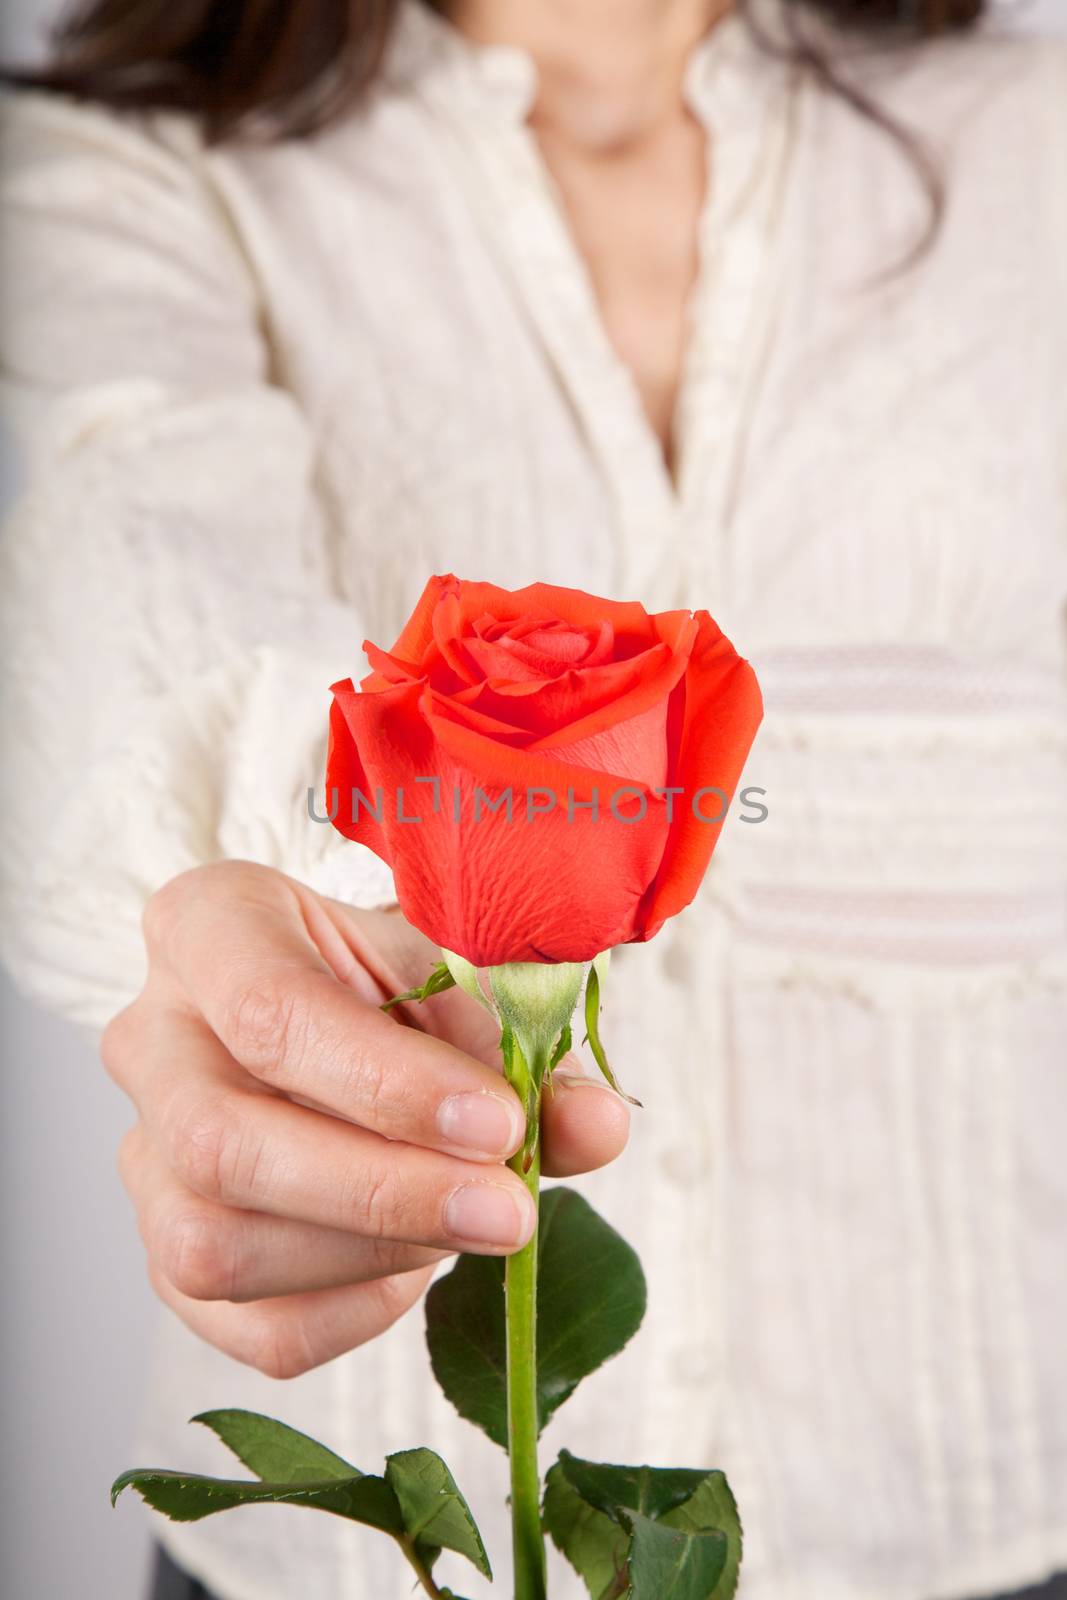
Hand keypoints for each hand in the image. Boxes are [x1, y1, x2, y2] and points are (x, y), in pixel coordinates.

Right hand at [103, 861, 628, 1378]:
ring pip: (213, 1248)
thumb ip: (520, 1049)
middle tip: (506, 1209)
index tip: (496, 1123)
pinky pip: (248, 1327)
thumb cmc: (392, 980)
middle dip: (380, 1194)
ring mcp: (144, 1156)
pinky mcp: (169, 1255)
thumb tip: (597, 1126)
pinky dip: (355, 1316)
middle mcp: (150, 1040)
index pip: (269, 1013)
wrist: (345, 1013)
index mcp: (208, 926)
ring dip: (370, 1257)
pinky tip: (419, 1265)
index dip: (387, 1084)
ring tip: (469, 1220)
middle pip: (221, 1146)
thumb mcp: (456, 976)